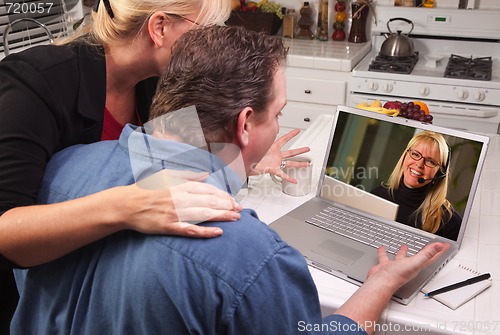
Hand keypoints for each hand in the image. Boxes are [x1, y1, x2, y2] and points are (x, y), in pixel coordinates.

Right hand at [120, 170, 241, 237]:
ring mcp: (175, 213)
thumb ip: (187, 175)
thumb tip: (205, 174)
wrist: (127, 204)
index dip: (224, 195)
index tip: (234, 200)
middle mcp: (180, 198)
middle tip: (240, 210)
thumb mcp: (167, 175)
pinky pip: (190, 229)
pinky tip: (218, 232)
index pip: (208, 190)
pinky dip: (205, 231)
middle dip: (227, 205)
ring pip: (204, 214)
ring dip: (222, 216)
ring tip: (235, 218)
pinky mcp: (169, 226)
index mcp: (181, 185)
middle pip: (210, 201)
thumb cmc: (146, 189)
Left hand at [251, 129, 309, 182]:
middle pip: (291, 152)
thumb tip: (252, 127)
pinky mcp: (273, 170)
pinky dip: (288, 178)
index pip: (284, 139)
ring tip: (307, 164)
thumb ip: (256, 136)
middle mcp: (276, 155)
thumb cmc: (249, 155)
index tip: (297, 131)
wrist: (244, 165)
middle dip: (300, 150)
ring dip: (299, 164)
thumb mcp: (255, 144)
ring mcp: (275, 163)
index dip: (291, 135)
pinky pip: (283, 174)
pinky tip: (294, 180)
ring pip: (290, 163)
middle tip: (307, 149)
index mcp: (272, 148)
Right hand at [366, 242, 449, 290]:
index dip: (439, 251)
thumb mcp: (414, 263)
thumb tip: (438, 247)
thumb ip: (426, 254)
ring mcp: (397, 266)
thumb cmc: (397, 276)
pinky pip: (386, 257)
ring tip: (404, 246)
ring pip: (402, 257)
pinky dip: (384, 253)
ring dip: (403, 251)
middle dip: (423, 251)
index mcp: (416, 266)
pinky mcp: (386, 266)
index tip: (445, 245)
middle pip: (419, 257)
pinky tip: (383, 249)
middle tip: (427, 246)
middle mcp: (408, 266)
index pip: (431, 257)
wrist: (381, 282)